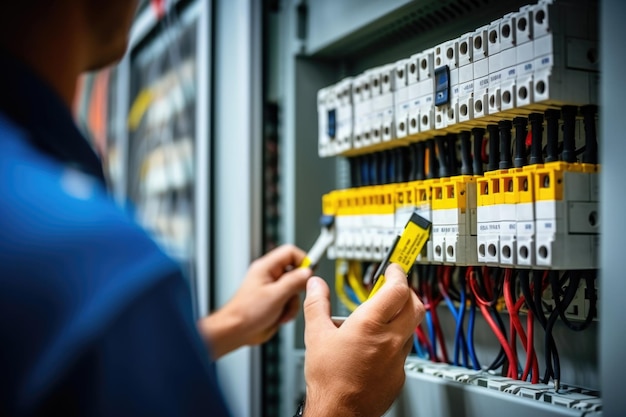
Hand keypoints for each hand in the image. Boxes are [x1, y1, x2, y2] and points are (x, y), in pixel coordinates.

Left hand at [198, 244, 312, 358]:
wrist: (237, 331)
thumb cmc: (246, 313)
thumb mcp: (276, 295)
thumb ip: (294, 282)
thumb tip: (308, 272)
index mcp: (266, 267)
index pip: (290, 253)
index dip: (303, 260)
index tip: (311, 272)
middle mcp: (270, 276)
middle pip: (295, 272)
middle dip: (298, 287)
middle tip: (293, 296)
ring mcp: (273, 289)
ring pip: (295, 289)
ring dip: (293, 302)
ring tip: (283, 310)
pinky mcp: (275, 301)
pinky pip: (291, 301)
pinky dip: (289, 310)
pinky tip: (280, 316)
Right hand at [302, 263, 424, 416]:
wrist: (339, 412)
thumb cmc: (329, 379)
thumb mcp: (315, 334)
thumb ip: (317, 304)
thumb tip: (316, 285)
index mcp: (370, 325)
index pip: (397, 289)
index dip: (397, 274)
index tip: (393, 269)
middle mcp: (390, 340)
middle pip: (414, 305)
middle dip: (406, 291)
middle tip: (393, 286)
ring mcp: (398, 358)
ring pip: (411, 327)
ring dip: (402, 315)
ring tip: (381, 316)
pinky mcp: (400, 374)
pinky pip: (405, 350)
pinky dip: (397, 339)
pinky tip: (378, 343)